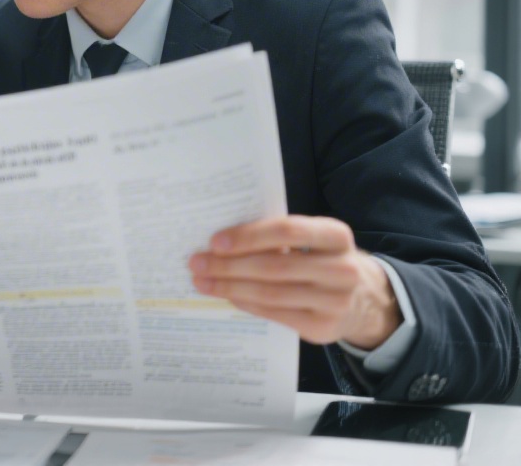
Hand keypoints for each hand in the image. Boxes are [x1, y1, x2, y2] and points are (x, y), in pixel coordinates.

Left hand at [189, 215, 399, 347]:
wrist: (362, 300)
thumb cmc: (321, 260)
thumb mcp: (313, 241)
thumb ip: (278, 237)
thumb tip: (220, 241)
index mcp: (336, 236)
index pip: (288, 230)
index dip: (248, 235)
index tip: (215, 241)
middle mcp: (342, 269)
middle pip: (274, 266)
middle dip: (229, 264)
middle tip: (197, 262)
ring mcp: (335, 301)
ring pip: (271, 293)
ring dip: (230, 287)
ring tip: (203, 281)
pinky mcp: (323, 328)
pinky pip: (274, 314)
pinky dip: (245, 303)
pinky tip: (227, 295)